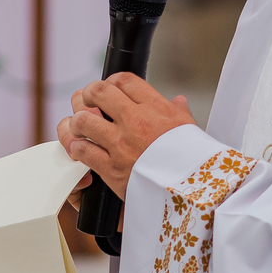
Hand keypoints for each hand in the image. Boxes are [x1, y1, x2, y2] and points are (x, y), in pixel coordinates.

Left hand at [58, 74, 195, 204]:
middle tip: (87, 102)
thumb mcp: (191, 129)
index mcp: (155, 108)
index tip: (108, 89)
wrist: (192, 192)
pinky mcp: (112, 168)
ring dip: (77, 122)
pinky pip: (83, 151)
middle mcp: (135, 121)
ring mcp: (121, 144)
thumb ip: (180, 112)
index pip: (124, 80)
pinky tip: (80, 149)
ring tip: (79, 127)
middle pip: (97, 92)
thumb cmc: (194, 160)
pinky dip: (77, 149)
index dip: (110, 81)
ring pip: (82, 120)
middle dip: (87, 94)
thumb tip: (178, 101)